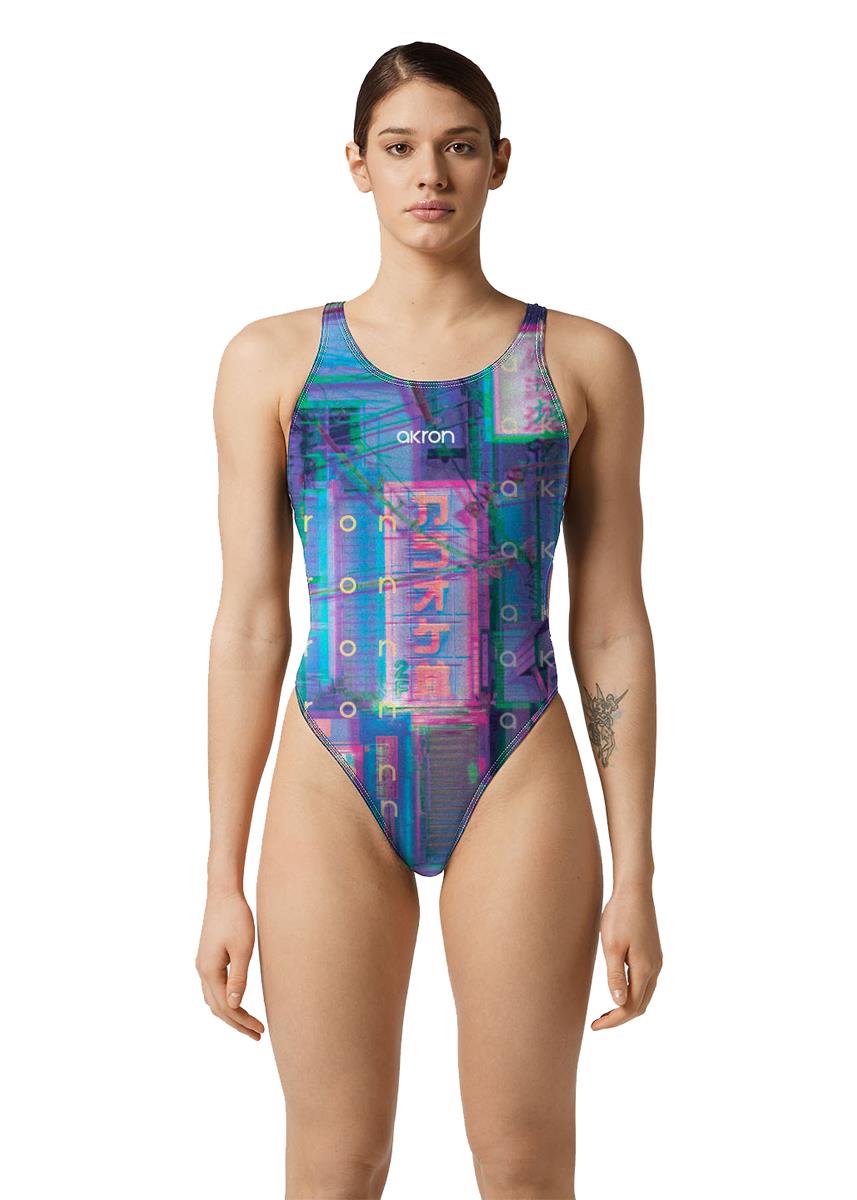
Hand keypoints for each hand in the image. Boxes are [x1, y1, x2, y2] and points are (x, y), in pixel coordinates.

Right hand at [196, 891, 265, 1039]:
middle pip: (217, 1007)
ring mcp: (202, 964)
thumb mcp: (242, 949)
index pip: (226, 1007)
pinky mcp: (207, 957)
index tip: (260, 1031)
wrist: (223, 893)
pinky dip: (224, 1000)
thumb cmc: (236, 917)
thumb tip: (235, 1005)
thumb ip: (238, 978)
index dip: (242, 1022)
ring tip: (248, 1023)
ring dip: (229, 1013)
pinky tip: (235, 1001)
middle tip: (257, 1034)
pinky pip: (213, 987)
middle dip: (236, 1023)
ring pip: (213, 999)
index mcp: (209, 971)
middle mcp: (202, 970)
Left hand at [591, 882, 662, 1030]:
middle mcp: (655, 968)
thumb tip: (619, 1005)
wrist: (634, 889)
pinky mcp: (653, 953)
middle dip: (620, 1017)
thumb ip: (615, 976)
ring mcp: (656, 960)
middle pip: (641, 1005)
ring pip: (645, 994)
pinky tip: (619, 989)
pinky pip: (646, 982)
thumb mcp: (612, 946)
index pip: (631, 1007)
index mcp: (645, 969)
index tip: (595, 1027)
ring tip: (606, 1011)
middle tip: (598, 1023)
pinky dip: (633, 993)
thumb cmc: (619, 915)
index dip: (614, 1021)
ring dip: (627, 1006)